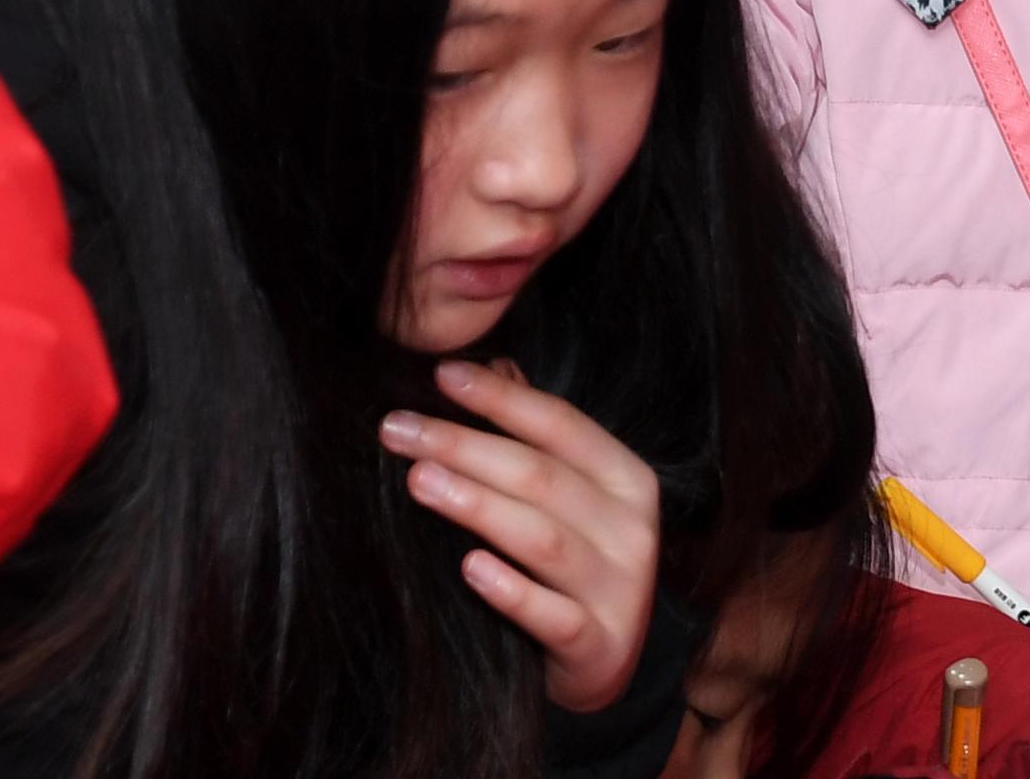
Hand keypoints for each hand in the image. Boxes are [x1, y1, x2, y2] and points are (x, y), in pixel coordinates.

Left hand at [382, 358, 659, 713]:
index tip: (439, 375)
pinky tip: (469, 567)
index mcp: (626, 480)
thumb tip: (493, 365)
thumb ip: (536, 436)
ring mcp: (620, 592)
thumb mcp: (570, 499)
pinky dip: (512, 591)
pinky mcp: (600, 648)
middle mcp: (631, 530)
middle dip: (464, 446)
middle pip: (541, 476)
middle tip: (398, 431)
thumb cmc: (573, 567)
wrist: (606, 664)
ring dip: (478, 506)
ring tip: (418, 481)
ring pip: (544, 540)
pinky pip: (555, 616)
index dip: (499, 398)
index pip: (559, 424)